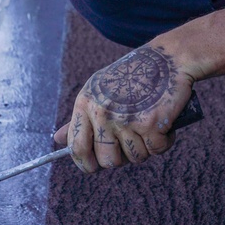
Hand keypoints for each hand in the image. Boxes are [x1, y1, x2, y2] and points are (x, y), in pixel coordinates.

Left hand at [53, 43, 195, 173]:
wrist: (167, 57)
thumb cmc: (132, 75)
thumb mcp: (99, 90)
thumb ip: (80, 117)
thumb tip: (57, 140)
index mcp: (86, 103)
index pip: (77, 147)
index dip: (85, 163)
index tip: (94, 166)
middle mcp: (103, 112)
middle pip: (108, 160)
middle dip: (121, 158)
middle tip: (131, 141)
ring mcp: (126, 119)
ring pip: (136, 157)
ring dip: (145, 147)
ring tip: (148, 124)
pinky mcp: (150, 123)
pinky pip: (156, 150)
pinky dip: (164, 141)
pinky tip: (164, 124)